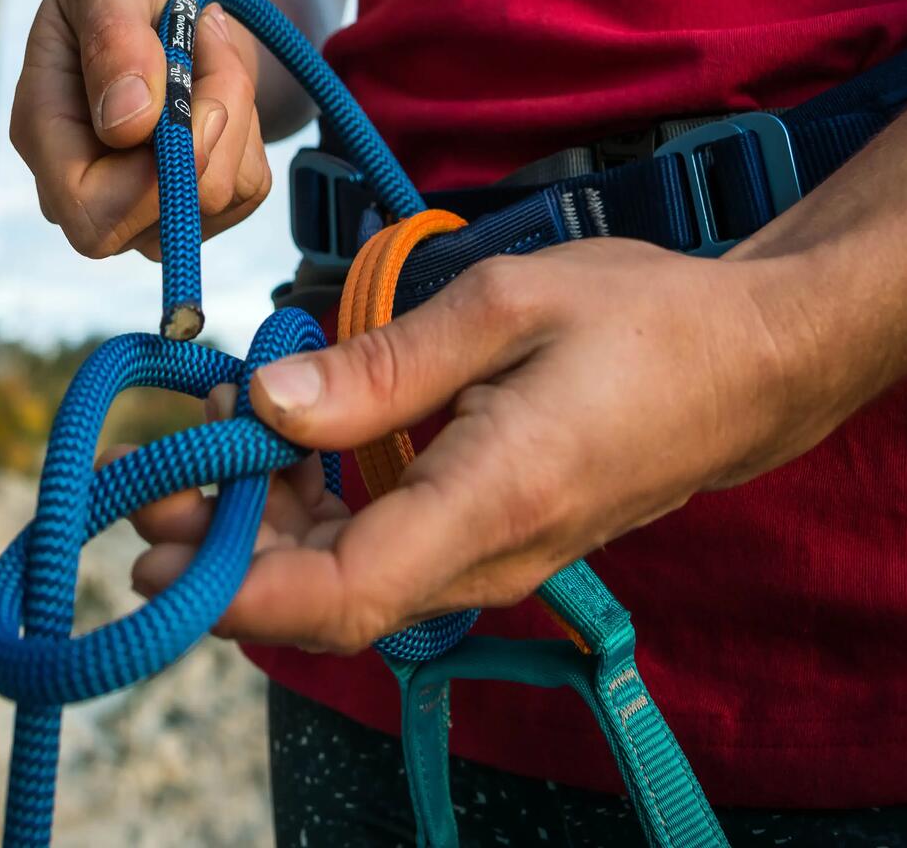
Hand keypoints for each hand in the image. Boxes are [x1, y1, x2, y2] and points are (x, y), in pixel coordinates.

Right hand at [10, 0, 270, 260]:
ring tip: (208, 53)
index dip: (149, 180)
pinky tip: (218, 89)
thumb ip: (113, 36)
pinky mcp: (194, 204)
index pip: (87, 213)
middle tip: (210, 52)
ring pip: (214, 201)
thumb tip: (126, 124)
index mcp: (43, 132)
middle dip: (206, 141)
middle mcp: (82, 186)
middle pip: (156, 228)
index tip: (186, 96)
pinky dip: (250, 132)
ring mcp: (138, 205)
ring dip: (235, 115)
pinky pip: (246, 191)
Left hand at [130, 239, 846, 653]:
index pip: (344, 594)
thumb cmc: (644, 320)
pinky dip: (321, 510)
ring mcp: (494, 557)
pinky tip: (285, 440)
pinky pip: (388, 550)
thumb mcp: (505, 305)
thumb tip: (268, 403)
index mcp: (493, 498)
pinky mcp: (493, 539)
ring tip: (209, 443)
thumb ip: (380, 367)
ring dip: (268, 528)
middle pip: (329, 600)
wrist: (753, 362)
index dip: (238, 592)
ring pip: (351, 579)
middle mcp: (490, 554)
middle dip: (228, 556)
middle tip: (153, 490)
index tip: (159, 555)